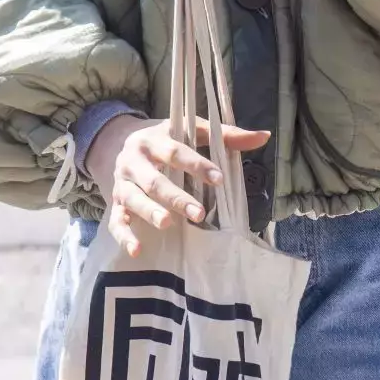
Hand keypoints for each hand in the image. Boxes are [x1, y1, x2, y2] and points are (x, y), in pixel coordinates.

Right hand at [87, 113, 269, 256]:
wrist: (116, 140)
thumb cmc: (165, 138)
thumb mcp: (190, 129)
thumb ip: (226, 135)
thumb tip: (264, 136)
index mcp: (154, 140)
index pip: (176, 152)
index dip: (197, 165)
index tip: (219, 178)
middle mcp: (134, 162)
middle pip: (154, 180)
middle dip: (176, 197)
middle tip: (199, 213)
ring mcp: (122, 183)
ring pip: (133, 199)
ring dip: (150, 212)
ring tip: (168, 224)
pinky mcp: (115, 202)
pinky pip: (116, 220)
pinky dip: (124, 235)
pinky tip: (136, 250)